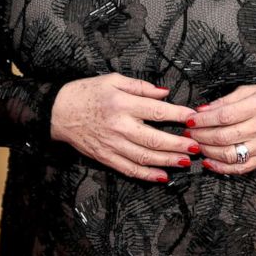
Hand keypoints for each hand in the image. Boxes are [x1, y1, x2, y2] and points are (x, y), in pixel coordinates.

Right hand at [50, 74, 197, 182]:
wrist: (58, 111)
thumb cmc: (87, 92)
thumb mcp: (113, 79)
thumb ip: (141, 86)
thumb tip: (165, 93)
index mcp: (122, 103)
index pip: (158, 111)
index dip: (179, 115)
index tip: (193, 118)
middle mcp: (119, 126)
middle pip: (155, 138)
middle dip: (179, 144)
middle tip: (196, 146)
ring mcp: (112, 144)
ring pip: (145, 157)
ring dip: (168, 161)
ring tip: (186, 161)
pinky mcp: (106, 157)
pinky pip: (130, 170)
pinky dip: (148, 175)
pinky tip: (163, 176)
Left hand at [187, 84, 255, 174]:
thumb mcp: (250, 90)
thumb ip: (225, 100)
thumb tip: (202, 109)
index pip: (224, 116)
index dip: (203, 120)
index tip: (190, 120)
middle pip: (224, 136)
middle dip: (201, 136)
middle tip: (189, 133)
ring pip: (229, 154)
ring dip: (207, 151)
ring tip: (196, 145)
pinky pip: (240, 167)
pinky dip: (221, 168)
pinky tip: (209, 162)